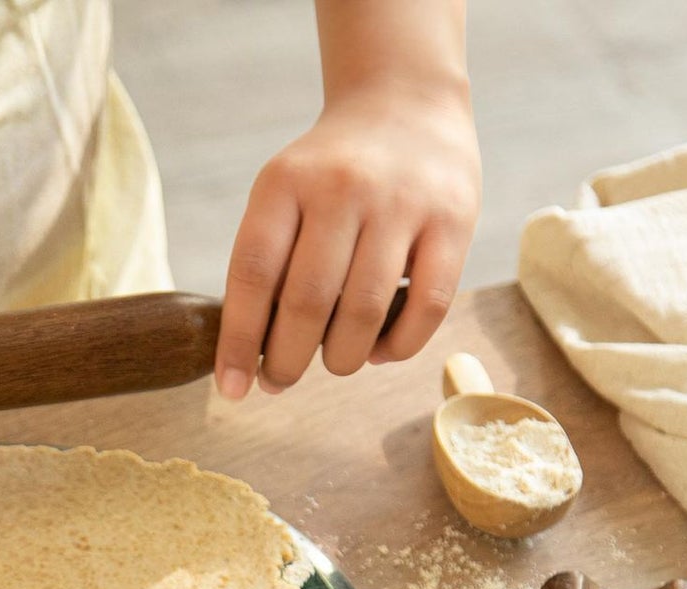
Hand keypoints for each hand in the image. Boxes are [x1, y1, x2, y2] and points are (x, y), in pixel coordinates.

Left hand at [215, 82, 479, 399]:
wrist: (405, 102)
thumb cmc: (329, 174)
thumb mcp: (282, 196)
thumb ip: (268, 263)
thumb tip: (253, 357)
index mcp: (285, 183)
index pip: (253, 275)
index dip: (239, 341)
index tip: (233, 388)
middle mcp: (342, 187)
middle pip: (307, 302)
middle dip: (287, 361)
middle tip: (280, 380)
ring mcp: (402, 201)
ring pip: (365, 312)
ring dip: (341, 359)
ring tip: (334, 362)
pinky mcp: (453, 220)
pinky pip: (427, 307)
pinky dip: (398, 346)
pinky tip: (379, 351)